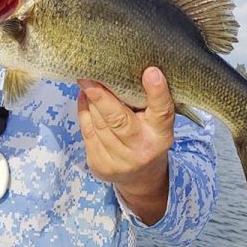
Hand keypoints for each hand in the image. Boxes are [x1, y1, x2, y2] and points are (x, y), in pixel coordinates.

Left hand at [77, 67, 174, 224]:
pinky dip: (84, 111)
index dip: (157, 91)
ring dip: (90, 100)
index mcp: (161, 134)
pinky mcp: (101, 165)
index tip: (151, 71)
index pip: (162, 111)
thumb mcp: (156, 120)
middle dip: (101, 97)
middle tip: (89, 76)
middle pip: (119, 120)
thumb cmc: (147, 135)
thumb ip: (147, 100)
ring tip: (86, 82)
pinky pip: (87, 132)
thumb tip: (123, 69)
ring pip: (98, 124)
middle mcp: (142, 149)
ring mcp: (120, 161)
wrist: (142, 177)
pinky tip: (84, 97)